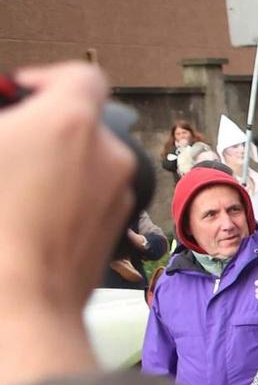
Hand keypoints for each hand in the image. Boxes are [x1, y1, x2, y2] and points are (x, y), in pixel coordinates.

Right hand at [0, 62, 134, 384]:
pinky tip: (25, 220)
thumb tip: (11, 131)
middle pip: (83, 125)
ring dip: (55, 168)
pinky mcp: (115, 232)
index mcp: (71, 122)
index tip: (18, 97)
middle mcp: (109, 155)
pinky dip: (65, 201)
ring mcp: (119, 197)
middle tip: (6, 148)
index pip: (82, 78)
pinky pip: (91, 201)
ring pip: (87, 166)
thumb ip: (6, 127)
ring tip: (11, 190)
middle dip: (44, 131)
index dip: (47, 82)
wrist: (20, 306)